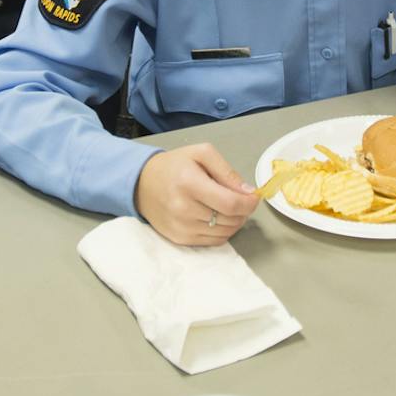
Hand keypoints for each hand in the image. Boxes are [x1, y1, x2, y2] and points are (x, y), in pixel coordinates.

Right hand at [135, 144, 258, 245]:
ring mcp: (181, 227)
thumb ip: (227, 171)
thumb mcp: (201, 154)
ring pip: (225, 233)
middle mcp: (184, 208)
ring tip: (228, 208)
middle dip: (243, 211)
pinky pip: (213, 242)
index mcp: (189, 183)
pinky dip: (222, 231)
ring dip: (234, 222)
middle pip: (230, 219)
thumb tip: (247, 192)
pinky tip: (217, 218)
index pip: (230, 203)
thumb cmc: (174, 165)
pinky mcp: (179, 239)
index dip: (249, 203)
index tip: (253, 197)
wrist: (141, 184)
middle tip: (240, 200)